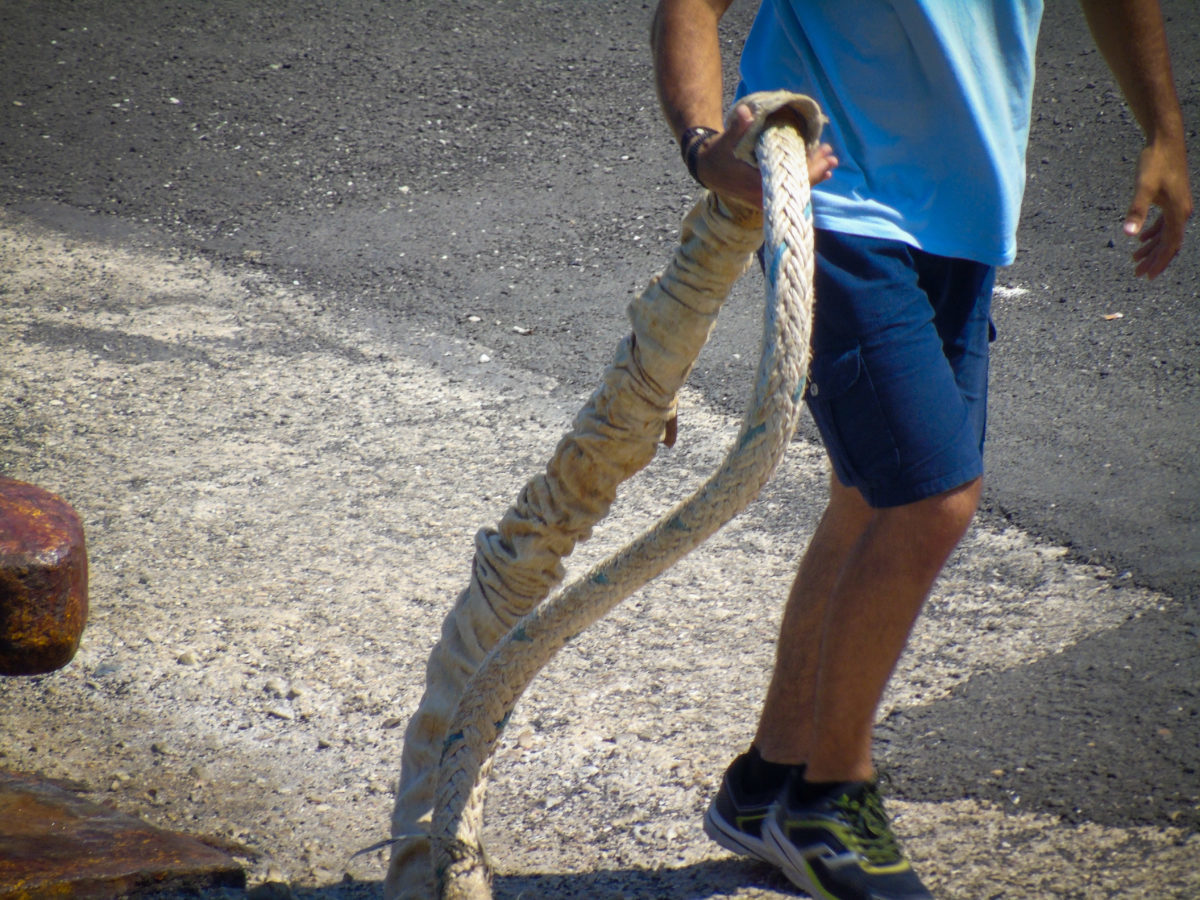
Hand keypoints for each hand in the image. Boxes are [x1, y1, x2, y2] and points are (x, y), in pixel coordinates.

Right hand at [694, 103, 836, 208]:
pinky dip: (805, 180)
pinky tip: (820, 173)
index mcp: (756, 184)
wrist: (707, 169)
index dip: (810, 167)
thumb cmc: (718, 153)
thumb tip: (745, 112)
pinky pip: (790, 190)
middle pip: (797, 186)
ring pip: (795, 189)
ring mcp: (765, 197)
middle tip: (832, 158)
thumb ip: (738, 128)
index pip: (790, 178)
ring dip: (814, 175)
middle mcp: (763, 196)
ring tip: (830, 163)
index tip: (824, 155)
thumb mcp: (726, 140)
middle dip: (817, 171)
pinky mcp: (767, 195)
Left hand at [1123, 137, 1191, 279]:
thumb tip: (1129, 234)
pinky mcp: (1171, 198)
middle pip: (1168, 243)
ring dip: (1152, 248)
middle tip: (1138, 274)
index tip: (1147, 276)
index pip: (1170, 246)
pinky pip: (1164, 223)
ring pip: (1166, 234)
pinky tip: (1141, 239)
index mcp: (1178, 212)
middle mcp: (1181, 211)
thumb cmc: (1155, 162)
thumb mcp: (1143, 188)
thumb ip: (1136, 211)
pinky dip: (1153, 233)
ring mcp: (1178, 204)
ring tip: (1135, 260)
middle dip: (1154, 260)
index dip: (1159, 262)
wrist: (1165, 140)